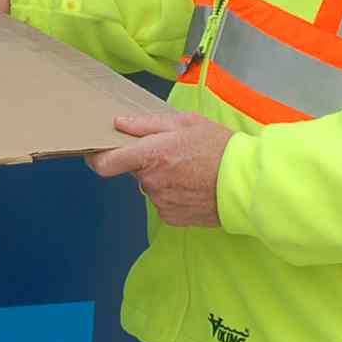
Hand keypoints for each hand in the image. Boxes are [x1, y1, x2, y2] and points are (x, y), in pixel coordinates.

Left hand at [87, 112, 232, 228]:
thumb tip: (120, 123)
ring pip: (151, 187)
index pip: (107, 163)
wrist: (246, 183)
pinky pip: (163, 203)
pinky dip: (173, 194)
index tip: (96, 153)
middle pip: (135, 171)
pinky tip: (193, 186)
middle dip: (148, 162)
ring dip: (162, 178)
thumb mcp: (186, 123)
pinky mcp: (172, 218)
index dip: (96, 158)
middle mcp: (152, 182)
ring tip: (190, 170)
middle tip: (174, 153)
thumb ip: (147, 124)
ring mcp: (161, 203)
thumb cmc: (220, 147)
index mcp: (152, 155)